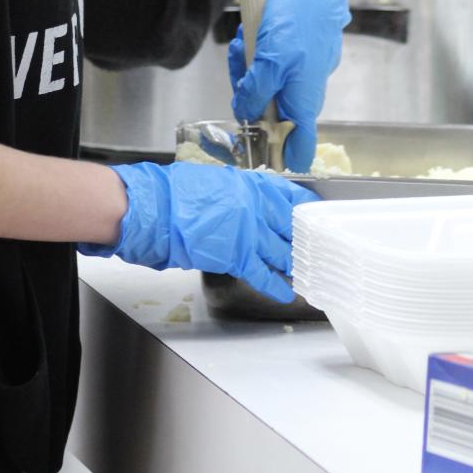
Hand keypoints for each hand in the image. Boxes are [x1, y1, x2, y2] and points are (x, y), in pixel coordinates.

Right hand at [78, 160, 315, 302]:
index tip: (315, 214)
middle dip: (301, 239)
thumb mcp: (214, 180)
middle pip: (289, 225)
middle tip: (314, 248)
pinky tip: (287, 293)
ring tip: (306, 271)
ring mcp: (249, 231)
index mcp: (249, 184)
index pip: (288, 195)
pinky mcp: (237, 255)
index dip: (304, 206)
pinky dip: (276, 285)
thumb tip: (244, 203)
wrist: (157, 209)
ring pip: (281, 249)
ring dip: (293, 261)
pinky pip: (263, 273)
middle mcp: (255, 206)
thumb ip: (235, 192)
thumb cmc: (176, 191)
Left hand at [229, 0, 348, 173]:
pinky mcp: (284, 45)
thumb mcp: (271, 58)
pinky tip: (246, 33)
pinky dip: (250, 47)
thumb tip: (247, 113)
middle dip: (248, 92)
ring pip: (260, 81)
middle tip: (241, 75)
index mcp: (306, 96)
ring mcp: (294, 64)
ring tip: (242, 46)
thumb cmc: (299, 16)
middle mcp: (302, 84)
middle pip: (269, 109)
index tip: (261, 159)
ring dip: (245, 65)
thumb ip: (258, 90)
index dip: (282, 154)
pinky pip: (261, 57)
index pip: (301, 143)